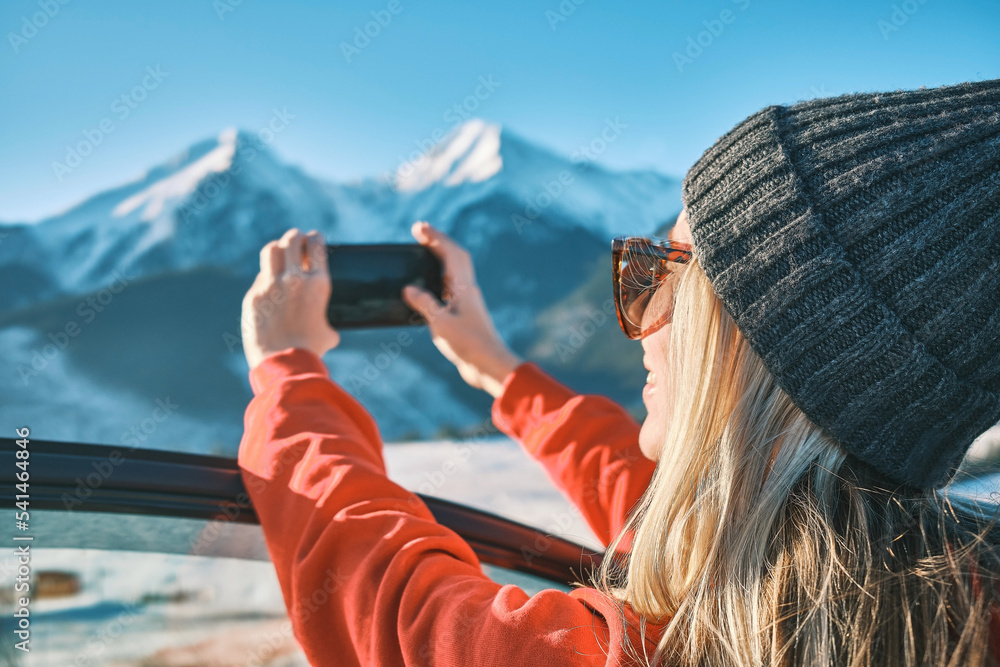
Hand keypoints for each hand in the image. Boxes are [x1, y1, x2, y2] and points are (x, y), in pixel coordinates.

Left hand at [242, 228, 340, 369]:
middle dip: (295, 237)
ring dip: (277, 248)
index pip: (316, 245)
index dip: (315, 238)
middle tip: (296, 240)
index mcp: (317, 284)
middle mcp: (294, 279)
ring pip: (271, 250)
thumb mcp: (328, 333)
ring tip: (279, 252)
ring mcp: (270, 285)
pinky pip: (259, 278)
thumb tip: (328, 330)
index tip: (314, 238)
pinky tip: (268, 284)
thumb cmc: (310, 351)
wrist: (284, 363)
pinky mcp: (253, 296)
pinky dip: (266, 277)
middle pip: (292, 240)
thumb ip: (326, 321)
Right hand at [403, 222, 521, 397]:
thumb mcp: (441, 325)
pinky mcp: (465, 314)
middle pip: (455, 256)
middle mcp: (467, 290)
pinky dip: (440, 276)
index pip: (450, 253)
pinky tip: (430, 285)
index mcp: (463, 288)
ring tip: (423, 251)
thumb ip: (424, 304)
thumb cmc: (469, 345)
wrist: (490, 366)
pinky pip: (452, 286)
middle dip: (438, 241)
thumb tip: (409, 288)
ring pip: (455, 270)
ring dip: (440, 256)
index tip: (418, 228)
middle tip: (419, 233)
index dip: (435, 237)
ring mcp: (467, 301)